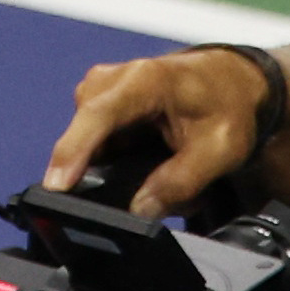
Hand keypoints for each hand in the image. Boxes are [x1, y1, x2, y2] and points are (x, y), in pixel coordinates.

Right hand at [43, 48, 272, 219]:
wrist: (233, 84)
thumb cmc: (228, 107)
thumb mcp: (218, 150)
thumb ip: (179, 183)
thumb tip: (138, 210)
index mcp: (146, 80)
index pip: (98, 116)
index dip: (73, 153)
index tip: (57, 188)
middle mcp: (113, 80)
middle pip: (83, 136)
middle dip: (99, 174)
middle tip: (139, 191)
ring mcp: (100, 93)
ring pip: (85, 145)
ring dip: (110, 170)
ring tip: (153, 172)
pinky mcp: (98, 108)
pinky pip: (90, 145)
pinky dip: (112, 162)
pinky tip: (143, 162)